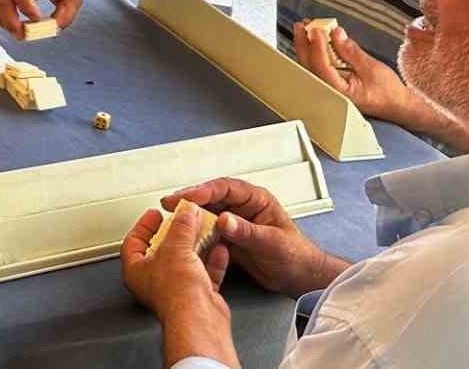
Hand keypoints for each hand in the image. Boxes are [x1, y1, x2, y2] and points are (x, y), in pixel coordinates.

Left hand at [121, 207, 234, 364]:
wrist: (199, 321)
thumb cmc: (176, 294)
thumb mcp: (175, 247)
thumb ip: (181, 226)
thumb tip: (185, 211)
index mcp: (137, 272)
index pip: (134, 242)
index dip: (143, 225)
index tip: (155, 214)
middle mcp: (155, 282)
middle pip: (163, 250)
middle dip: (176, 232)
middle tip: (183, 218)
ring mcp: (178, 289)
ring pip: (187, 260)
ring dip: (196, 244)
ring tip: (204, 227)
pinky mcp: (199, 296)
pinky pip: (205, 273)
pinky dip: (212, 260)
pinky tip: (219, 248)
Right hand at [168, 178, 343, 297]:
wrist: (300, 278)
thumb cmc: (296, 256)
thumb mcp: (273, 243)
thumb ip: (248, 232)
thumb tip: (224, 219)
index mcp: (255, 199)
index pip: (225, 189)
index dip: (204, 191)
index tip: (187, 197)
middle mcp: (242, 207)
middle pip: (210, 198)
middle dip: (189, 200)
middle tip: (168, 203)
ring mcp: (234, 222)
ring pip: (206, 214)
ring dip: (189, 217)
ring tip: (170, 219)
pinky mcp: (228, 238)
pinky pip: (207, 232)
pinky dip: (195, 235)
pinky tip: (183, 238)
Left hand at [293, 22, 468, 150]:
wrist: (398, 105)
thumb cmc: (388, 92)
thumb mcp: (372, 68)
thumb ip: (351, 52)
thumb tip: (337, 34)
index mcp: (339, 91)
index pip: (321, 66)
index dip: (316, 46)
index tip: (316, 30)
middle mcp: (330, 90)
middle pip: (310, 64)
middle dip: (304, 43)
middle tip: (303, 24)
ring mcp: (330, 87)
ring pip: (311, 65)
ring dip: (308, 46)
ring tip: (308, 27)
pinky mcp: (333, 82)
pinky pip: (319, 66)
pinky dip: (317, 51)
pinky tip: (318, 39)